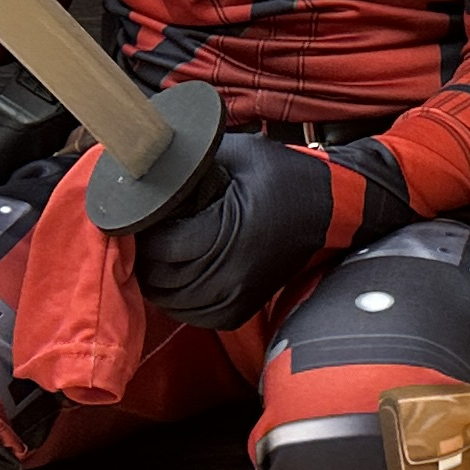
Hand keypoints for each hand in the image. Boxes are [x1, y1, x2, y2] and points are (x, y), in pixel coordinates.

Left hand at [129, 132, 349, 328]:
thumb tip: (150, 156)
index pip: (162, 248)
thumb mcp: (240, 154)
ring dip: (156, 281)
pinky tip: (178, 275)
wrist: (330, 209)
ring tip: (156, 253)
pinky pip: (193, 316)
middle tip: (142, 234)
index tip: (139, 217)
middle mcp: (234, 273)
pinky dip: (177, 300)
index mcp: (231, 232)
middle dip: (144, 257)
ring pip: (171, 302)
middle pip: (161, 279)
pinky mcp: (241, 310)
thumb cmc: (285, 176)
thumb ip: (194, 159)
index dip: (142, 234)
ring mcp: (238, 297)